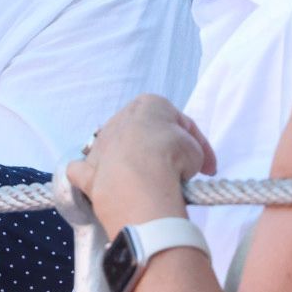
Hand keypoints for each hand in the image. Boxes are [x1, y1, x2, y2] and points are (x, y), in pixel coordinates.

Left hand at [66, 95, 215, 235]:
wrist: (139, 181)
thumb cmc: (171, 157)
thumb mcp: (196, 148)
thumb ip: (189, 148)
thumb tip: (182, 162)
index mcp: (148, 105)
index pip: (177, 122)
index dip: (198, 145)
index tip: (208, 169)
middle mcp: (119, 120)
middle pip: (144, 135)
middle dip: (161, 151)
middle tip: (179, 173)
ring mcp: (100, 145)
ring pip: (114, 149)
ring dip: (129, 163)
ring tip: (149, 185)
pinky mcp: (87, 172)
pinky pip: (83, 170)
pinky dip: (91, 176)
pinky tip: (100, 183)